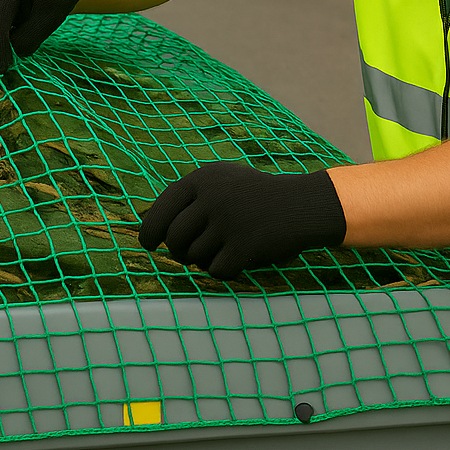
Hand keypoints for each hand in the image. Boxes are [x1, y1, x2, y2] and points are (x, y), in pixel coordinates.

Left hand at [138, 162, 345, 279]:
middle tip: (188, 254)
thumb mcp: (222, 181)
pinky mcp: (244, 246)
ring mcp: (228, 221)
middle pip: (174, 239)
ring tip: (223, 248)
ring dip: (204, 260)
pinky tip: (238, 258)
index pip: (161, 210)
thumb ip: (188, 199)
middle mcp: (212, 197)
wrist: (301, 204)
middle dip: (178, 251)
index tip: (148, 244)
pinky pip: (216, 271)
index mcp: (203, 179)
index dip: (149, 231)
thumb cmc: (254, 197)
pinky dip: (224, 269)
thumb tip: (148, 229)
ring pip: (194, 257)